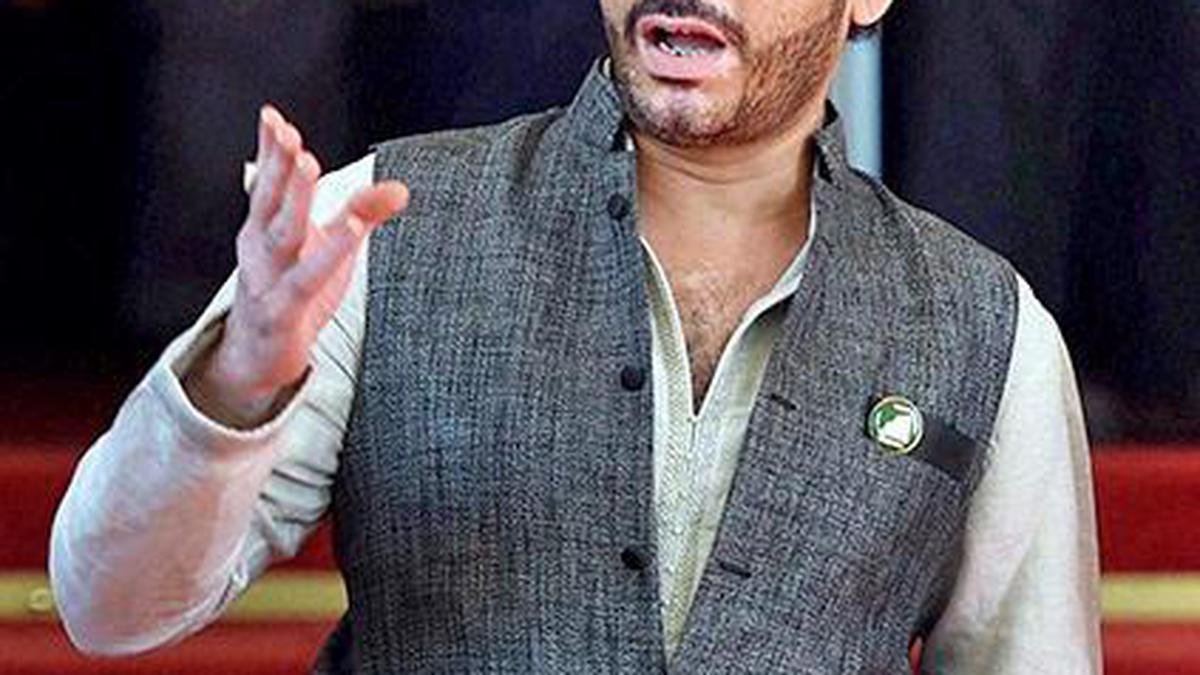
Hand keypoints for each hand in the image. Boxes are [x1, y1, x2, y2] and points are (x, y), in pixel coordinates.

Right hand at [185, 105, 408, 427]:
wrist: (257, 359)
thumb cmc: (291, 294)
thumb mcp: (329, 251)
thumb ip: (360, 215)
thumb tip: (400, 187)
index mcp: (263, 230)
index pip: (265, 183)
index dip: (269, 151)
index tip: (272, 116)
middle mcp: (259, 251)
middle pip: (269, 202)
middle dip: (280, 166)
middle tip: (291, 135)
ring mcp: (266, 282)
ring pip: (281, 235)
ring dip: (294, 198)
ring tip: (308, 164)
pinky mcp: (282, 314)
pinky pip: (305, 281)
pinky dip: (327, 255)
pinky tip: (349, 232)